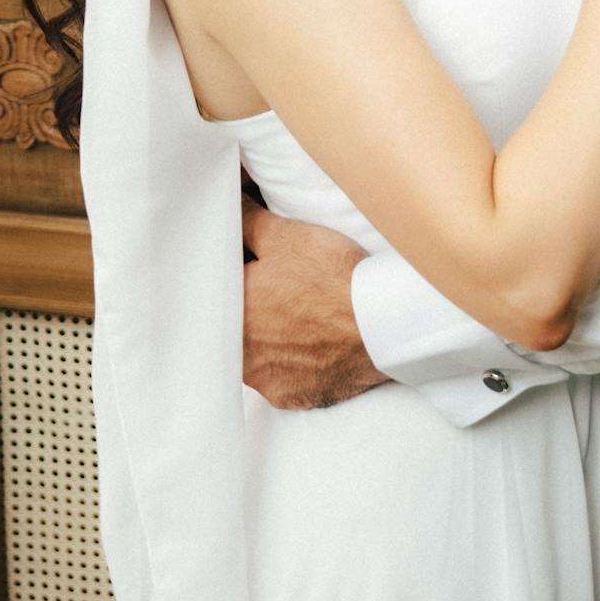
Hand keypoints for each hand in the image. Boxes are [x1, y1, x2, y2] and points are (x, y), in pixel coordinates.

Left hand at [241, 200, 385, 409]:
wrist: (379, 327)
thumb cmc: (331, 279)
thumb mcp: (286, 236)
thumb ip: (248, 221)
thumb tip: (228, 204)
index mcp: (229, 309)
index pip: (220, 291)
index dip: (238, 276)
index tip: (254, 268)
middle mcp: (237, 351)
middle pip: (236, 324)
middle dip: (252, 307)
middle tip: (280, 290)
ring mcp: (262, 379)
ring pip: (256, 354)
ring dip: (269, 337)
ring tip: (299, 316)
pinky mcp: (289, 396)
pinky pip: (282, 378)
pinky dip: (293, 362)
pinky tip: (311, 343)